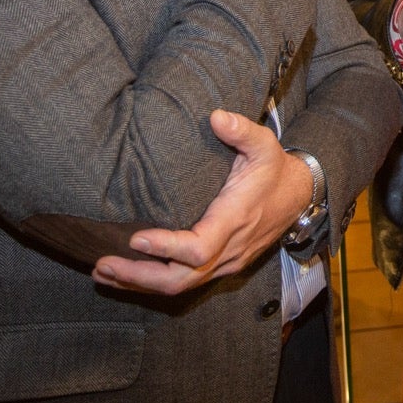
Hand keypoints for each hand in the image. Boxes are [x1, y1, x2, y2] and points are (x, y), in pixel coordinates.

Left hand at [92, 109, 310, 294]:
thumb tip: (216, 116)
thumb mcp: (264, 144)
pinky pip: (185, 283)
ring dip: (139, 283)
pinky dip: (153, 283)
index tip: (135, 238)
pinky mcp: (221, 266)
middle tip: (102, 263)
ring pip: (180, 286)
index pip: (198, 248)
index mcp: (234, 220)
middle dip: (140, 276)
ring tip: (102, 271)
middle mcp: (229, 249)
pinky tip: (126, 275)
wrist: (300, 196)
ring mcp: (225, 262)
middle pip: (181, 279)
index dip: (166, 247)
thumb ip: (242, 130)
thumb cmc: (275, 169)